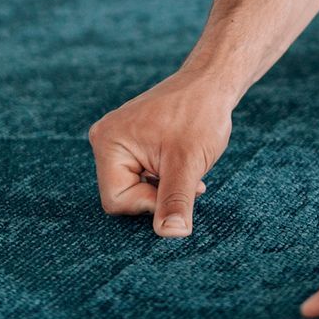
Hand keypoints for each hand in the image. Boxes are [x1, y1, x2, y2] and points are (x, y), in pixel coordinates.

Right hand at [87, 70, 234, 236]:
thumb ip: (176, 200)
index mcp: (109, 143)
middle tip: (189, 179)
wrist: (213, 83)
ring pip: (136, 187)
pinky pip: (142, 175)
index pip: (117, 200)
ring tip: (189, 167)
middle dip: (159, 194)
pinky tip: (184, 165)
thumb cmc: (201, 114)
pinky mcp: (132, 143)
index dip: (150, 203)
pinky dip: (164, 177)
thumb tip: (172, 234)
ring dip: (165, 186)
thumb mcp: (189, 162)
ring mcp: (118, 141)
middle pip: (124, 195)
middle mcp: (106, 141)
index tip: (182, 187)